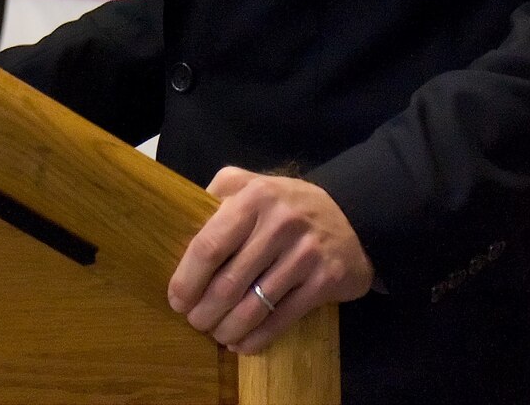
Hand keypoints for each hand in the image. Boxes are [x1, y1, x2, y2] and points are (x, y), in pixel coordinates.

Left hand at [167, 168, 373, 352]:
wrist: (352, 217)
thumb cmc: (288, 204)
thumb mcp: (253, 184)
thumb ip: (219, 195)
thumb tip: (183, 224)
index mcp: (253, 197)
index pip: (210, 244)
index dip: (188, 278)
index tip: (176, 298)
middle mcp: (279, 223)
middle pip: (230, 281)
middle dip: (205, 310)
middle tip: (194, 322)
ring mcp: (304, 254)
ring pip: (255, 306)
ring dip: (228, 328)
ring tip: (216, 334)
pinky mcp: (324, 282)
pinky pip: (282, 319)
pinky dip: (257, 338)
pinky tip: (242, 344)